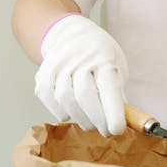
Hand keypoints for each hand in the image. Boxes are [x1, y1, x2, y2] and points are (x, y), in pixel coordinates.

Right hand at [34, 14, 128, 136]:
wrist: (72, 36)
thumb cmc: (100, 58)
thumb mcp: (116, 68)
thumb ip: (118, 95)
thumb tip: (123, 123)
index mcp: (103, 58)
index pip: (109, 87)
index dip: (113, 112)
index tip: (117, 130)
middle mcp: (80, 58)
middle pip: (85, 96)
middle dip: (97, 120)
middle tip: (105, 131)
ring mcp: (59, 65)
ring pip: (66, 99)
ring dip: (80, 118)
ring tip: (89, 123)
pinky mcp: (43, 73)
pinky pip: (49, 99)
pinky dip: (60, 111)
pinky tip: (70, 112)